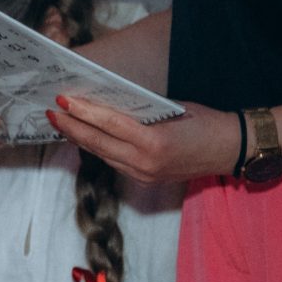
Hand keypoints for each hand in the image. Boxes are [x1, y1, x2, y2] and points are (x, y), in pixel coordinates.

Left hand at [49, 94, 236, 185]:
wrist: (231, 150)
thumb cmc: (205, 121)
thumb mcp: (174, 109)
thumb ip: (142, 111)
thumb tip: (109, 103)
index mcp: (155, 142)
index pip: (109, 124)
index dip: (83, 112)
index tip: (63, 101)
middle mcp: (146, 163)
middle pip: (98, 143)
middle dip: (71, 127)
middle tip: (51, 111)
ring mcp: (144, 175)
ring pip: (102, 155)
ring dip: (80, 138)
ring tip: (61, 122)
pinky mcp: (145, 180)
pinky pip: (113, 162)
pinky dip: (97, 148)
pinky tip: (85, 136)